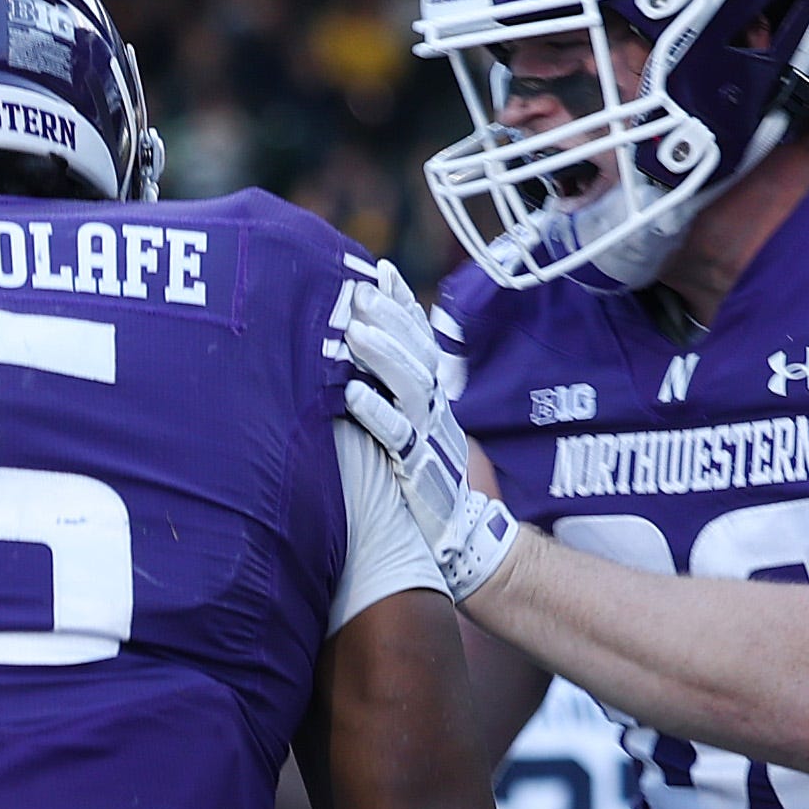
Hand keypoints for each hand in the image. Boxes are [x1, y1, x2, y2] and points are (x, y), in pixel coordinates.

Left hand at [332, 260, 517, 606]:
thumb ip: (397, 393)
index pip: (421, 336)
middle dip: (388, 317)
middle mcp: (437, 408)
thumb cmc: (423, 480)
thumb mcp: (415, 428)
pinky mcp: (419, 468)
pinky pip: (397, 434)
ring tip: (352, 332)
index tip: (378, 271)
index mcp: (435, 394)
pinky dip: (375, 411)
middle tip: (356, 292)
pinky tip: (349, 393)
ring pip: (411, 383)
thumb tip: (359, 355)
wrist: (458, 537)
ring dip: (381, 355)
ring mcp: (431, 436)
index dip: (402, 303)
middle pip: (416, 350)